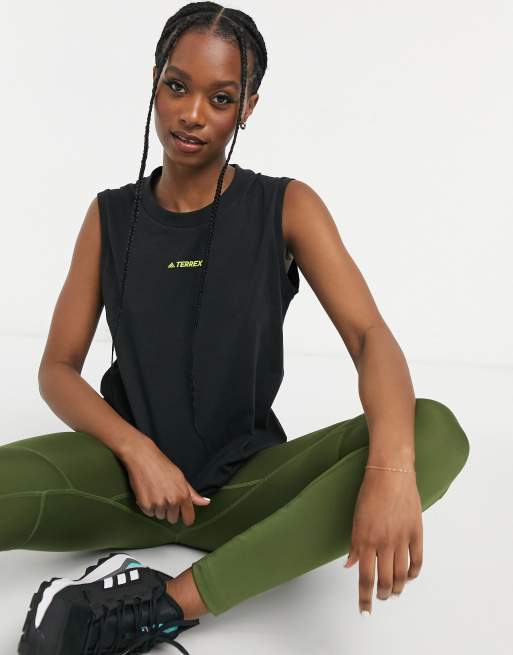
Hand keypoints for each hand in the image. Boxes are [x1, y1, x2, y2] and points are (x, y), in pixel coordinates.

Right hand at [120, 434, 210, 526]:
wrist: (143, 458)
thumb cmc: (163, 466)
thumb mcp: (181, 478)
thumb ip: (193, 494)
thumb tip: (206, 502)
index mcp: (183, 495)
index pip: (189, 518)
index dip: (185, 517)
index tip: (182, 514)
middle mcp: (172, 501)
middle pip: (173, 519)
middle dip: (169, 511)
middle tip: (165, 496)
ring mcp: (158, 504)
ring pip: (160, 516)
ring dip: (158, 508)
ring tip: (155, 492)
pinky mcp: (145, 505)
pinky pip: (149, 513)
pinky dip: (147, 506)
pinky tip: (147, 493)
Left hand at [344, 466, 422, 614]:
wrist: (391, 473)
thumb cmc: (370, 492)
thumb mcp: (356, 519)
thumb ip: (353, 544)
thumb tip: (349, 565)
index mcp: (365, 541)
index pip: (365, 578)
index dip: (365, 598)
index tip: (364, 611)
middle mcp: (384, 544)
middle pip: (385, 581)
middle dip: (382, 594)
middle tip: (380, 598)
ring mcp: (402, 539)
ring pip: (402, 575)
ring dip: (398, 588)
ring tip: (394, 592)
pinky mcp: (416, 533)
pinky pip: (417, 561)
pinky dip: (414, 573)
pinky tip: (410, 577)